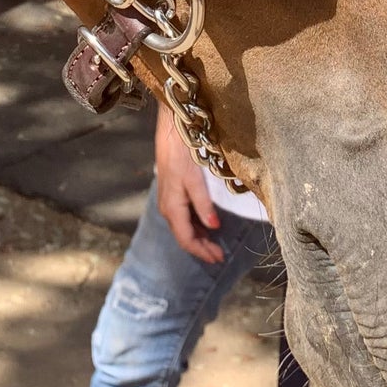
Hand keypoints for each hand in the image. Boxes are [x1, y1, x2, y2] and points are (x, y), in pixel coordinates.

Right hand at [154, 102, 223, 261]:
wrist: (171, 128)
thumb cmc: (181, 152)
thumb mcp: (194, 179)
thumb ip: (204, 204)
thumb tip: (214, 228)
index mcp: (171, 207)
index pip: (186, 239)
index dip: (202, 251)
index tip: (219, 258)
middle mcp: (167, 207)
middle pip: (184, 236)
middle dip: (201, 248)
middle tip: (219, 255)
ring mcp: (168, 199)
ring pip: (183, 227)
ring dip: (198, 237)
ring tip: (214, 244)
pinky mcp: (172, 191)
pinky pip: (182, 216)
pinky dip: (195, 225)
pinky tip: (205, 224)